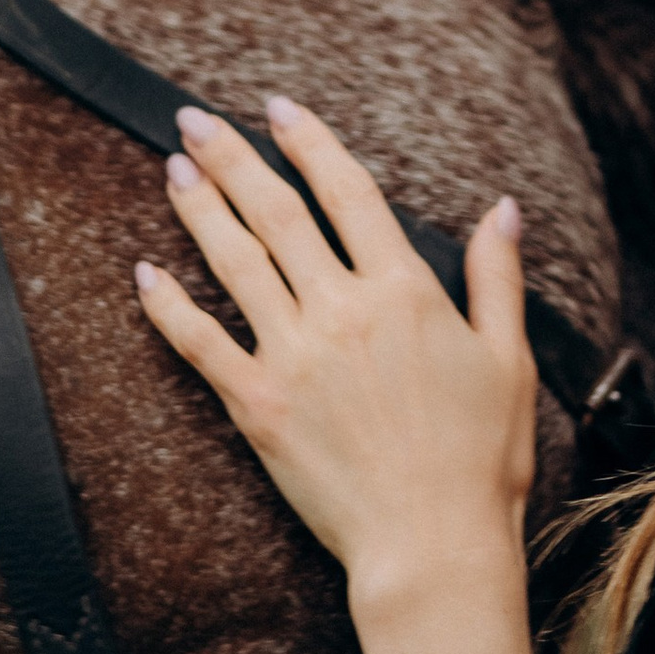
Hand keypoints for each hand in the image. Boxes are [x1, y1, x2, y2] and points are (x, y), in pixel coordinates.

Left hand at [135, 96, 540, 653]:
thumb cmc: (480, 460)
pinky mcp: (256, 403)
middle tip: (193, 119)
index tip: (279, 108)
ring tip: (173, 169)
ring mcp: (293, 355)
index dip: (310, 143)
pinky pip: (200, 342)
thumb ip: (497, 278)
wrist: (431, 544)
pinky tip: (146, 271)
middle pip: (277, 212)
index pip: (348, 192)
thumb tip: (502, 210)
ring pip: (234, 262)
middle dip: (232, 157)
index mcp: (404, 290)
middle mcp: (342, 309)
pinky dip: (168, 304)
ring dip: (199, 209)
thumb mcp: (508, 360)